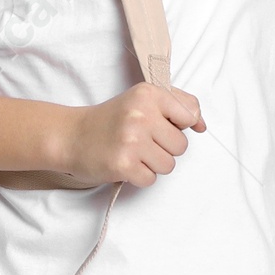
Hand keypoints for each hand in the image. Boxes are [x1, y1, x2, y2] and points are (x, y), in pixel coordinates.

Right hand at [58, 81, 205, 188]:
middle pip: (181, 146)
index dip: (178, 125)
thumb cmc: (112, 120)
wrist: (72, 136)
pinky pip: (151, 179)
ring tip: (133, 152)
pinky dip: (139, 176)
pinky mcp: (123, 164)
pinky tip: (125, 163)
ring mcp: (132, 140)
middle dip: (164, 148)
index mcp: (149, 94)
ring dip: (153, 164)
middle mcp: (141, 114)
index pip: (189, 115)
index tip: (159, 125)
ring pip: (168, 165)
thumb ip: (177, 104)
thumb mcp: (142, 100)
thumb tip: (201, 125)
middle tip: (141, 141)